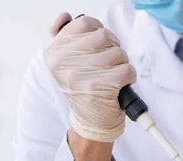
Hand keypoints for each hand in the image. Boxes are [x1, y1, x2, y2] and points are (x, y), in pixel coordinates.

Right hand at [45, 13, 135, 142]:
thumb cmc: (83, 88)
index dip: (98, 34)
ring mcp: (80, 76)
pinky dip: (129, 78)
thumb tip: (64, 16)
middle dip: (112, 49)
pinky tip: (118, 86)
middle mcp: (63, 64)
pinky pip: (127, 69)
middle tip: (106, 66)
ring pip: (118, 53)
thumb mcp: (66, 63)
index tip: (97, 48)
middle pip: (104, 36)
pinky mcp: (99, 88)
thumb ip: (64, 37)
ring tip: (110, 77)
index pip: (85, 23)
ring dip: (121, 64)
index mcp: (53, 53)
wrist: (91, 122)